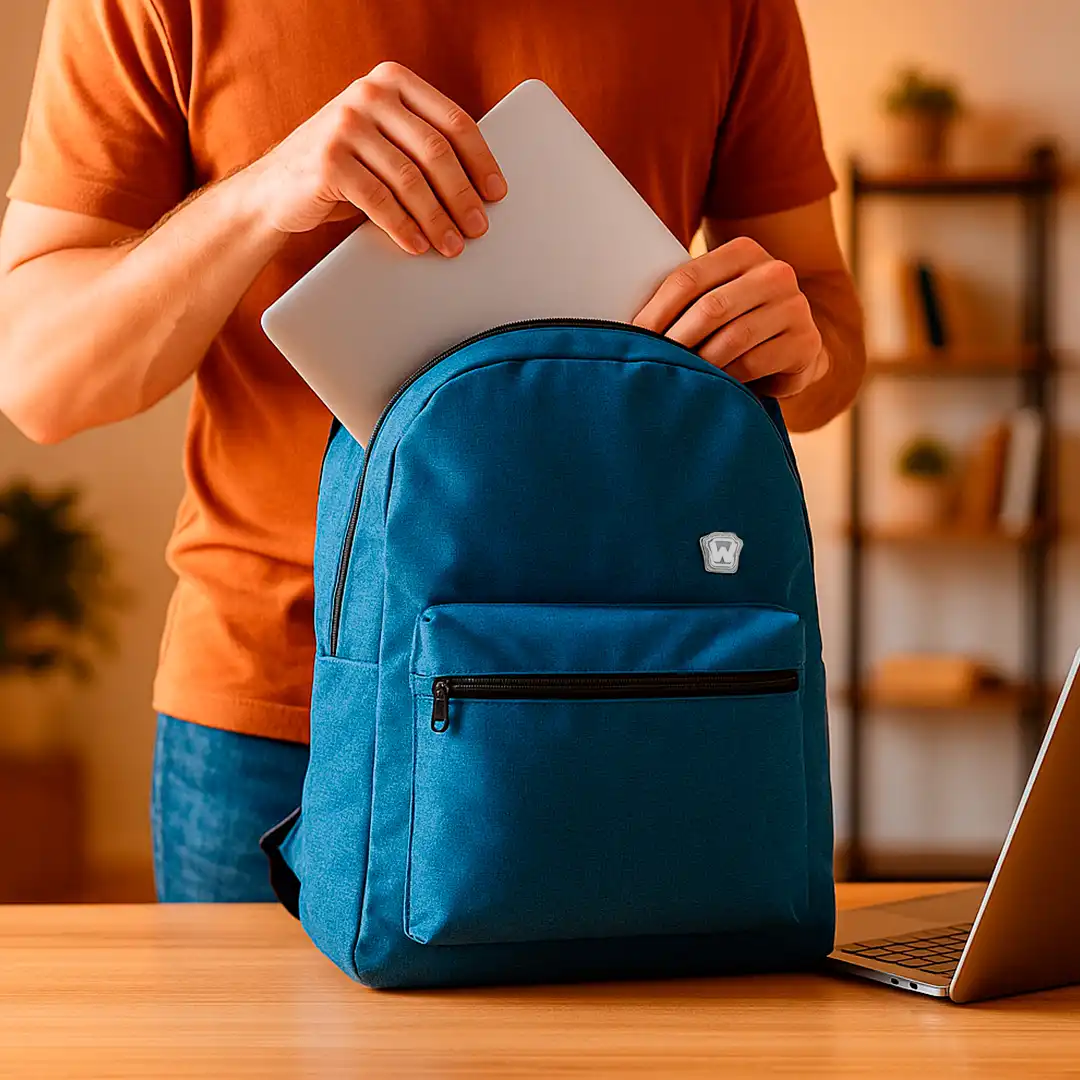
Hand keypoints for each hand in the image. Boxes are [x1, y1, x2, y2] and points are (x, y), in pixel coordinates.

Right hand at [243, 62, 506, 256]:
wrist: (275, 189)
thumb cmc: (343, 170)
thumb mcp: (384, 143)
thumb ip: (420, 144)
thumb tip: (481, 186)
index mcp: (392, 82)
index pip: (453, 120)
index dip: (481, 161)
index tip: (496, 194)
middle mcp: (368, 94)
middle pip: (435, 151)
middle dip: (462, 196)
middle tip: (479, 228)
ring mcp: (345, 124)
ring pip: (410, 179)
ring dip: (437, 219)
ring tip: (452, 246)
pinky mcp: (328, 160)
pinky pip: (379, 200)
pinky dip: (403, 227)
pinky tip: (418, 245)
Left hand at [633, 237, 827, 396]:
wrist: (793, 345)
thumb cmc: (736, 322)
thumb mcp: (713, 297)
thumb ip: (683, 297)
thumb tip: (620, 322)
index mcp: (743, 252)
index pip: (687, 278)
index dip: (655, 311)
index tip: (631, 338)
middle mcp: (774, 272)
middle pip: (710, 308)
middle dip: (674, 340)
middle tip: (650, 363)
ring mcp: (795, 306)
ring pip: (733, 339)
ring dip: (699, 362)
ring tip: (678, 377)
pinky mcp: (806, 342)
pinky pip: (754, 363)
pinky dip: (727, 377)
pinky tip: (712, 385)